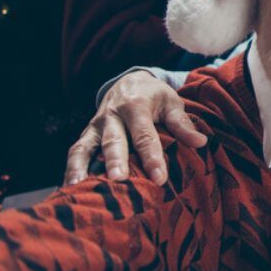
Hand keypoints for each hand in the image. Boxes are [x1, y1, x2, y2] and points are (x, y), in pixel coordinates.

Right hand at [63, 71, 204, 185]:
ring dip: (81, 167)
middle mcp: (112, 115)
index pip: (145, 135)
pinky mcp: (86, 134)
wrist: (129, 81)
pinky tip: (69, 188)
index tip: (159, 178)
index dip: (152, 157)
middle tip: (119, 181)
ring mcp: (96, 125)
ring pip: (85, 146)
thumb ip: (182, 123)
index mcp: (136, 106)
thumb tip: (201, 142)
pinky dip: (71, 168)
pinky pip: (76, 151)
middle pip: (113, 141)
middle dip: (116, 161)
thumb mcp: (171, 102)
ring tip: (79, 189)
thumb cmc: (154, 96)